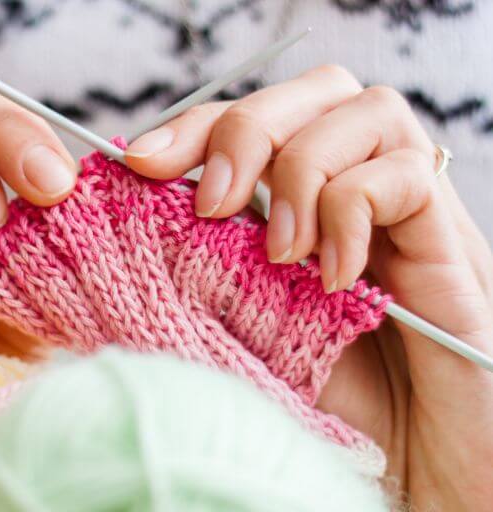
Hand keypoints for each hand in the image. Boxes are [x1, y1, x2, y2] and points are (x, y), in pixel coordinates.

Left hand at [125, 65, 492, 509]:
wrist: (409, 454)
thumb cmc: (319, 392)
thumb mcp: (239, 323)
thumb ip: (198, 267)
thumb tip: (128, 220)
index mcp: (301, 197)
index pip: (250, 119)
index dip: (193, 127)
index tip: (139, 162)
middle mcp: (355, 184)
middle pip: (313, 89)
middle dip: (246, 131)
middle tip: (214, 207)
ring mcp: (403, 206)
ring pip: (364, 111)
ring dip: (302, 174)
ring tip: (282, 256)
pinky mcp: (445, 235)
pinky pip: (406, 174)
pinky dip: (353, 213)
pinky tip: (334, 277)